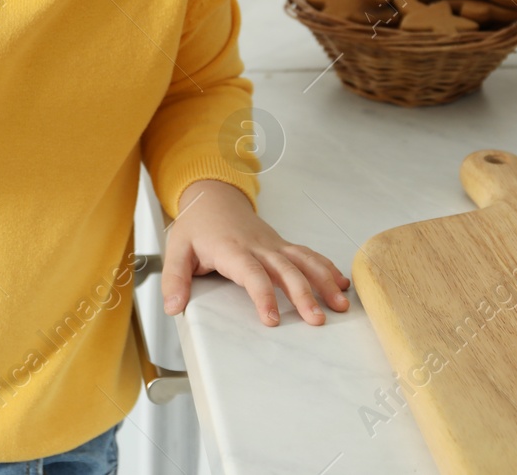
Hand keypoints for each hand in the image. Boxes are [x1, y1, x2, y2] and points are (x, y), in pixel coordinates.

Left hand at [160, 179, 350, 325]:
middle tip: (316, 319)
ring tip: (341, 304)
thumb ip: (174, 279)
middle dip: (303, 295)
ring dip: (324, 281)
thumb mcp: (176, 250)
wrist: (213, 197)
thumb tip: (174, 308)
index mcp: (232, 249)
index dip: (263, 296)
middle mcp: (258, 246)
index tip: (271, 319)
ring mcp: (273, 245)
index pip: (251, 274)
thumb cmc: (197, 225)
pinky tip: (342, 284)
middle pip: (286, 270)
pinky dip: (327, 268)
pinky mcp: (281, 245)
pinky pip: (308, 255)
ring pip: (304, 261)